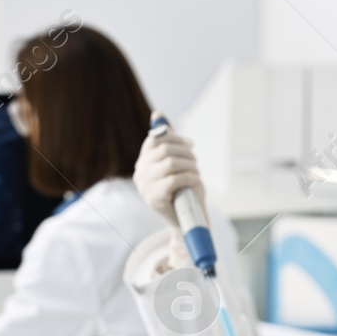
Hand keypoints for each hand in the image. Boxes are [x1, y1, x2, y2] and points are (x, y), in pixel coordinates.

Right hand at [133, 111, 203, 230]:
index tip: (191, 145)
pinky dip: (189, 177)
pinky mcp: (154, 198)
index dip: (176, 138)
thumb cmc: (183, 190)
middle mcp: (139, 173)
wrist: (186, 221)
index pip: (155, 139)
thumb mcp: (176, 164)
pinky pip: (173, 179)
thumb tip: (158, 113)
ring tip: (196, 172)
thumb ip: (168, 141)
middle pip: (164, 149)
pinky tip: (196, 180)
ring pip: (170, 162)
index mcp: (143, 162)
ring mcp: (145, 186)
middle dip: (186, 152)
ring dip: (190, 164)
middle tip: (196, 160)